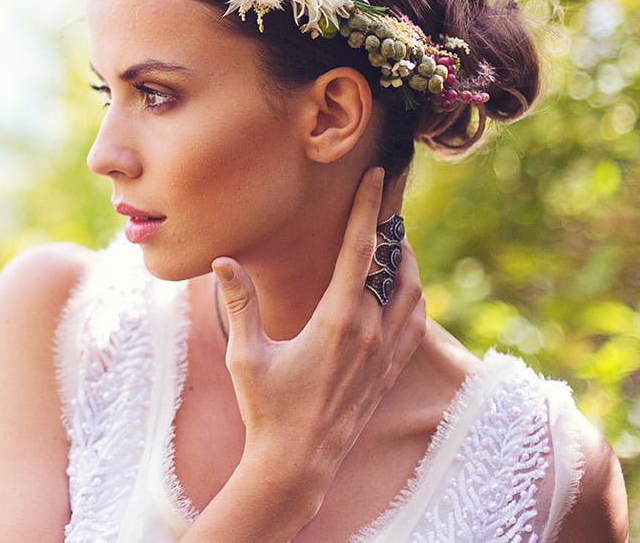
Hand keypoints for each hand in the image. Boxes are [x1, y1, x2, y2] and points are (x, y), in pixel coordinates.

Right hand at [212, 167, 424, 488]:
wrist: (297, 463)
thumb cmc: (266, 408)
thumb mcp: (244, 354)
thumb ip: (240, 303)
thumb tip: (223, 261)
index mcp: (337, 320)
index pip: (360, 249)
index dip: (369, 208)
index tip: (378, 176)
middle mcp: (369, 331)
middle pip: (393, 261)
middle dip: (394, 219)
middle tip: (398, 185)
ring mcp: (385, 353)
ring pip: (412, 289)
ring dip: (407, 255)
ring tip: (397, 230)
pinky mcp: (389, 371)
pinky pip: (415, 321)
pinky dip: (415, 292)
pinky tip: (407, 285)